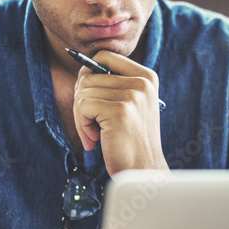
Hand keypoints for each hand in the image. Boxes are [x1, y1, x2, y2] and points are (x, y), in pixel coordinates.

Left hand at [73, 51, 167, 174]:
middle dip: (82, 102)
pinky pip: (82, 106)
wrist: (143, 171)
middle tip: (92, 125)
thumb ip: (113, 85)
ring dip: (81, 117)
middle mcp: (142, 82)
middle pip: (88, 75)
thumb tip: (83, 69)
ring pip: (82, 92)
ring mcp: (133, 95)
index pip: (104, 56)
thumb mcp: (130, 105)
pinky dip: (82, 125)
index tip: (90, 99)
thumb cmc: (130, 141)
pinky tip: (96, 140)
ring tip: (96, 134)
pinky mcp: (120, 110)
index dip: (88, 75)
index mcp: (147, 77)